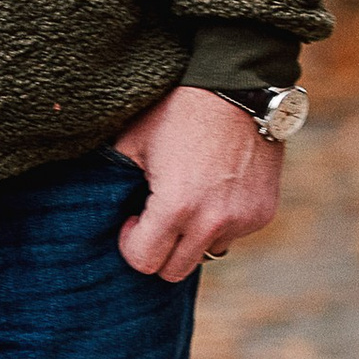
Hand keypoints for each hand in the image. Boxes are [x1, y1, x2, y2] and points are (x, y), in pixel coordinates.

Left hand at [113, 83, 283, 283]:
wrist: (238, 88)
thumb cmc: (178, 111)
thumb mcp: (134, 142)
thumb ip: (114, 181)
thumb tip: (95, 206)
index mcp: (175, 207)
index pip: (144, 262)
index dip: (132, 244)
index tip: (134, 220)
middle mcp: (212, 221)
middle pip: (174, 271)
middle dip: (160, 250)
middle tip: (158, 217)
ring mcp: (242, 219)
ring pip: (206, 252)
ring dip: (193, 237)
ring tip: (191, 198)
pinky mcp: (263, 213)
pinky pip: (233, 234)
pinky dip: (222, 222)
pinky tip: (217, 189)